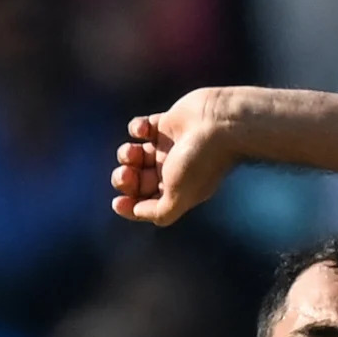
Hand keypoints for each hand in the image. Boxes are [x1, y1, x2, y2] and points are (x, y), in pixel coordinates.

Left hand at [110, 87, 234, 225]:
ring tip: (133, 151)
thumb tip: (136, 212)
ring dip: (126, 154)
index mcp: (178, 191)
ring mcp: (169, 148)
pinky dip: (136, 128)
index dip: (130, 207)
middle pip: (137, 181)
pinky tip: (144, 129)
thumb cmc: (200, 162)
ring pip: (135, 155)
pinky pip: (141, 128)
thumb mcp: (179, 196)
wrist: (219, 124)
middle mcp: (172, 172)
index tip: (117, 202)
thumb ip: (159, 212)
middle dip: (125, 179)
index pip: (148, 205)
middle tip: (126, 173)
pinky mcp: (166, 124)